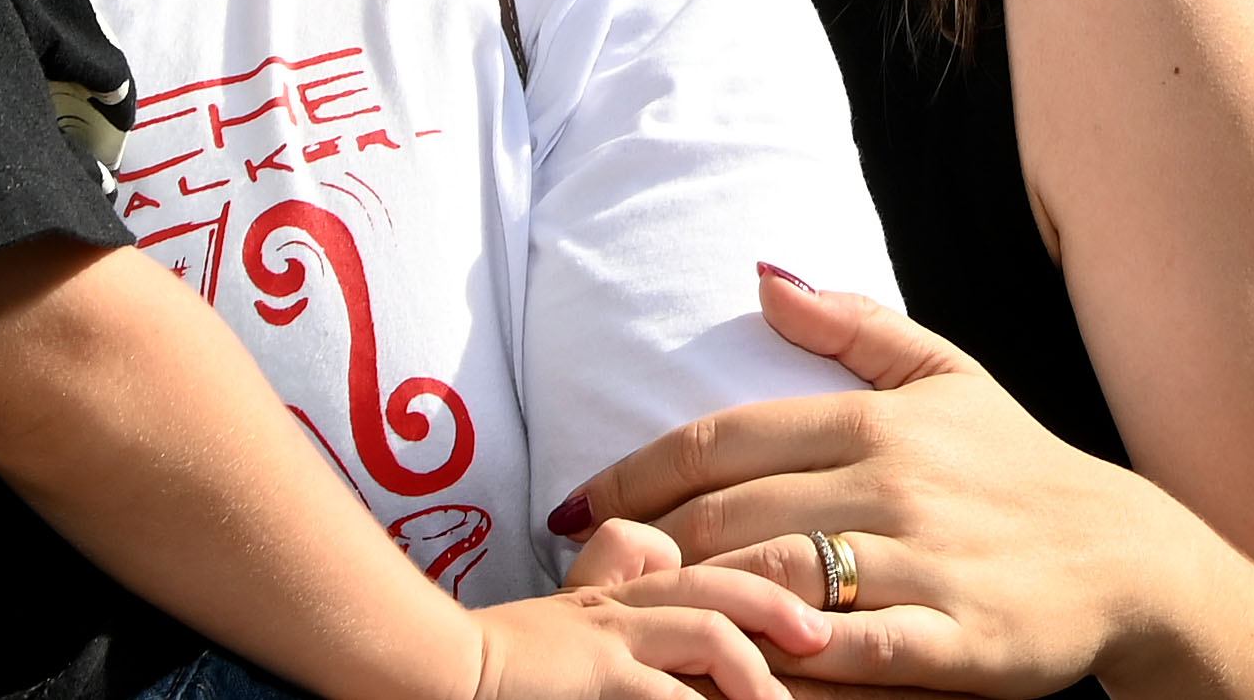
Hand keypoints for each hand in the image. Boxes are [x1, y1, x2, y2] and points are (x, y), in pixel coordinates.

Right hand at [469, 584, 806, 699]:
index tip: (796, 616)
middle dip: (777, 603)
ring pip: (707, 628)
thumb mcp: (565, 627)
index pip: (696, 566)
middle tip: (821, 635)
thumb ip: (611, 604)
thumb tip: (661, 608)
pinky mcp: (599, 674)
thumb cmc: (496, 666)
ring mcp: (609, 637)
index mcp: (614, 593)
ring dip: (754, 668)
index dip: (751, 584)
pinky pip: (671, 694)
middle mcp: (618, 603)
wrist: (432, 675)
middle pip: (715, 580)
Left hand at [557, 270, 1150, 697]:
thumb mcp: (944, 375)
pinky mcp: (956, 639)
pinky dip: (785, 664)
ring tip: (632, 627)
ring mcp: (925, 563)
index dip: (630, 476)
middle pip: (729, 515)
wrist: (1126, 557)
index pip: (719, 441)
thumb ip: (849, 324)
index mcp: (875, 422)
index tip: (572, 508)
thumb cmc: (1018, 466)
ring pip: (776, 582)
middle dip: (643, 550)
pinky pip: (849, 657)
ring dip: (694, 605)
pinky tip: (738, 670)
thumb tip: (760, 273)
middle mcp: (893, 485)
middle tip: (583, 578)